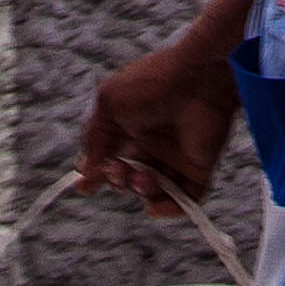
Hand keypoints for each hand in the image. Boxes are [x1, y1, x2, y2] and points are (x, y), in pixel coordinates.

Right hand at [76, 32, 236, 215]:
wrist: (197, 76)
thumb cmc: (151, 84)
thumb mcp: (110, 104)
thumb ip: (95, 139)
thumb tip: (84, 173)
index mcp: (130, 129)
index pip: (111, 160)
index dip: (99, 174)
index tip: (86, 187)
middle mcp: (152, 145)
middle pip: (129, 180)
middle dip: (119, 182)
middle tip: (120, 170)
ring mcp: (176, 158)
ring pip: (154, 193)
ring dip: (142, 193)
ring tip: (142, 179)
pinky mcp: (199, 166)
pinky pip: (188, 199)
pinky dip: (171, 209)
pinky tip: (155, 207)